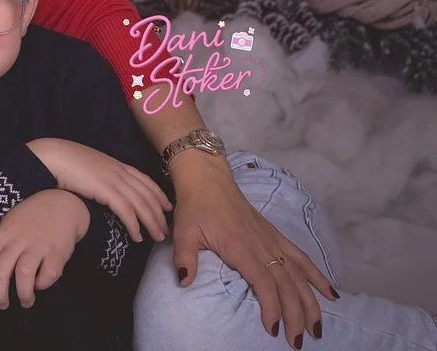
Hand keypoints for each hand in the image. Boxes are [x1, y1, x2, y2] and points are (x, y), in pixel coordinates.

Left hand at [0, 189, 86, 309]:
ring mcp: (38, 245)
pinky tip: (42, 285)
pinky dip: (43, 284)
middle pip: (1, 271)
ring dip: (23, 294)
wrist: (62, 203)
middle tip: (2, 305)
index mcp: (2, 234)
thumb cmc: (30, 218)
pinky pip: (48, 274)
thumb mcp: (6, 227)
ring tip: (25, 301)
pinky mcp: (57, 252)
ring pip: (23, 274)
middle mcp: (18, 240)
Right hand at [27, 137, 171, 241]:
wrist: (54, 156)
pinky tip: (137, 236)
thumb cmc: (66, 162)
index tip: (168, 208)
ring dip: (151, 222)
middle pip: (148, 195)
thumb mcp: (91, 167)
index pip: (146, 181)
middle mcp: (120, 172)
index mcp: (118, 165)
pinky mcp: (106, 190)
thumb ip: (103, 176)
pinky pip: (126, 211)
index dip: (159, 196)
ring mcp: (114, 180)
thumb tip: (107, 190)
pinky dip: (134, 225)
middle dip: (159, 214)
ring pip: (141, 204)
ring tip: (157, 238)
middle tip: (165, 230)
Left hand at [168, 153, 335, 348]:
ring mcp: (272, 241)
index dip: (272, 306)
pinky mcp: (276, 236)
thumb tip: (184, 281)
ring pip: (298, 275)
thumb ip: (185, 258)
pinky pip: (301, 258)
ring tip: (318, 328)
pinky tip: (331, 294)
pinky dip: (317, 276)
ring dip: (311, 302)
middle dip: (295, 315)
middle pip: (286, 285)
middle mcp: (262, 246)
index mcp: (241, 248)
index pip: (264, 282)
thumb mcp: (184, 232)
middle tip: (298, 341)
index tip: (274, 329)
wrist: (208, 179)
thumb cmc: (195, 207)